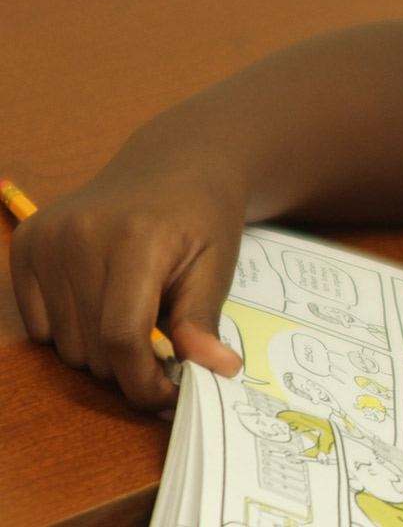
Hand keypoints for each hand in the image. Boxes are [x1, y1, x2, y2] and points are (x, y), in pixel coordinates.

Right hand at [11, 169, 245, 409]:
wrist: (174, 166)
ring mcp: (45, 238)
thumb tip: (214, 371)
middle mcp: (80, 236)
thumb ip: (203, 322)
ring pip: (64, 344)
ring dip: (101, 351)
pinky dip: (70, 331)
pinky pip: (38, 325)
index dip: (144, 381)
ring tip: (136, 318)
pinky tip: (102, 301)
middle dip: (130, 367)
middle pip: (91, 347)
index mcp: (136, 239)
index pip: (122, 336)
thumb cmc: (202, 220)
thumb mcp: (216, 268)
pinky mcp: (25, 244)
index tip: (168, 396)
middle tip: (163, 351)